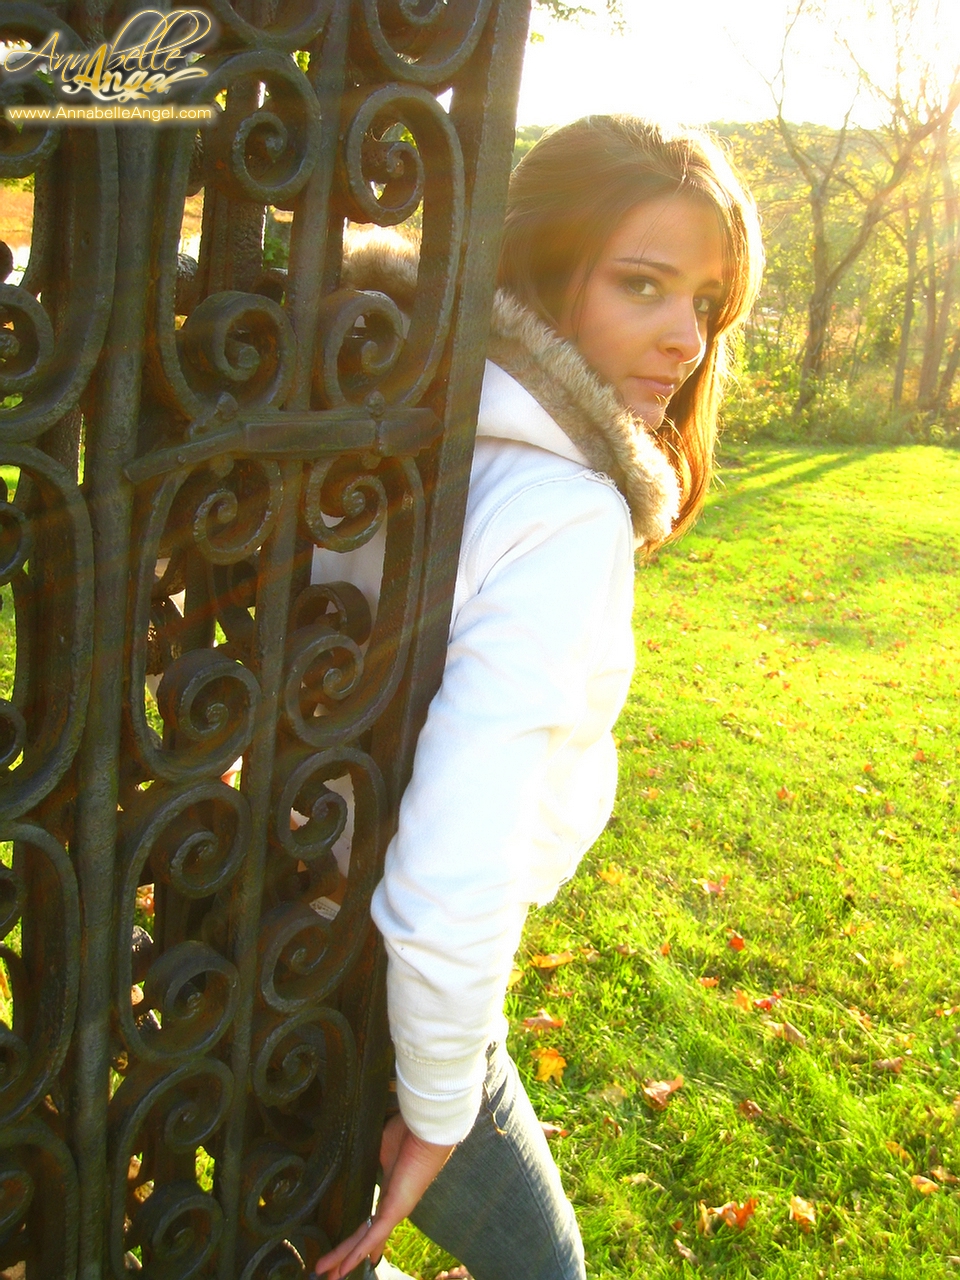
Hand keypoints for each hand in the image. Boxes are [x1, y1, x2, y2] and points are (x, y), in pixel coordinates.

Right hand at [314, 1114, 453, 1277]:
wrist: (425, 1129)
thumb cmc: (408, 1134)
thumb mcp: (381, 1149)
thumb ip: (369, 1159)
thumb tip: (356, 1158)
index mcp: (389, 1191)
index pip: (371, 1221)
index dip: (361, 1240)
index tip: (351, 1257)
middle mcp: (392, 1205)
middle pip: (364, 1236)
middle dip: (345, 1255)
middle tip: (330, 1274)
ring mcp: (395, 1209)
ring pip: (365, 1240)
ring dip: (346, 1258)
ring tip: (331, 1276)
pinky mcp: (396, 1208)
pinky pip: (374, 1234)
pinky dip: (360, 1250)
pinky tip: (347, 1265)